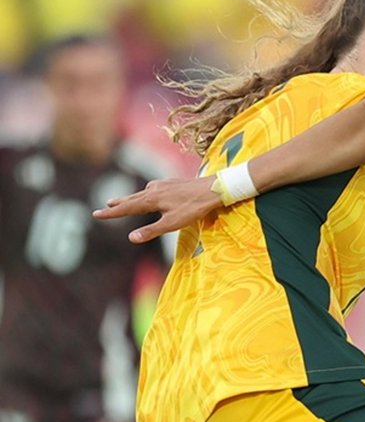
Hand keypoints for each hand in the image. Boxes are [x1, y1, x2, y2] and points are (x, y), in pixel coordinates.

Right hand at [92, 176, 219, 242]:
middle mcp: (153, 190)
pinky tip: (150, 194)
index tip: (96, 214)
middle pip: (132, 198)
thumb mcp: (173, 223)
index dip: (111, 213)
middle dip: (118, 204)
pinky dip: (146, 194)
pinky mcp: (172, 183)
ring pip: (142, 193)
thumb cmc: (193, 208)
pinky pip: (153, 189)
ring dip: (131, 198)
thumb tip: (131, 238)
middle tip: (105, 206)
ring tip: (122, 201)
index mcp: (151, 200)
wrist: (213, 189)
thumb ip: (152, 231)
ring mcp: (163, 184)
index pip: (126, 208)